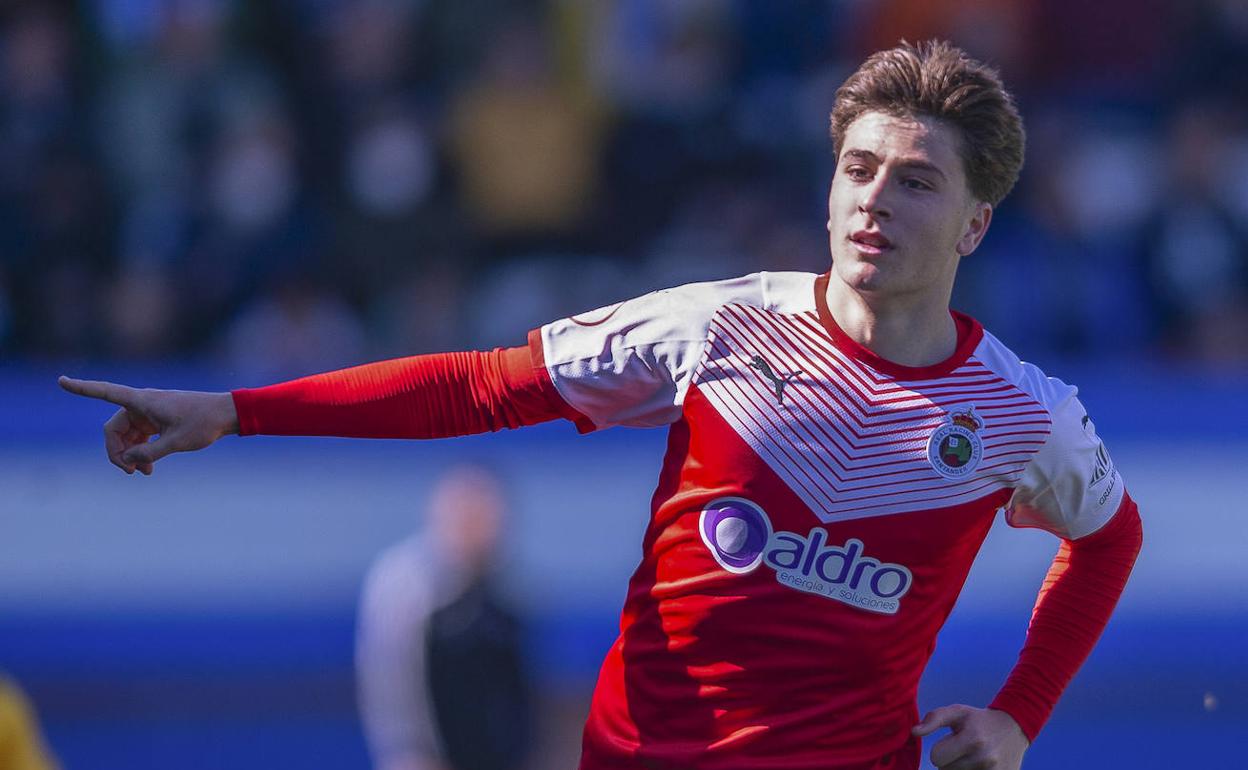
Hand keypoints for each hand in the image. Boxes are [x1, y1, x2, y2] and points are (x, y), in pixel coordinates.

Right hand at [59, 376, 238, 475]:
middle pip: (114, 429)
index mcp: (142, 401)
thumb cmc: (204, 422)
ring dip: (130, 455)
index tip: (60, 380)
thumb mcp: (177, 442)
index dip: (82, 388)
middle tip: (128, 472)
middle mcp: (142, 404)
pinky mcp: (157, 421)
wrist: (227, 414)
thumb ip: (150, 452)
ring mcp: (149, 413)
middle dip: (117, 451)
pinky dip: (141, 451)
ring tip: (142, 473)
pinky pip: (139, 437)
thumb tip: (129, 460)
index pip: (105, 392)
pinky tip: (148, 469)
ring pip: (127, 436)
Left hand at [912, 704, 1028, 768]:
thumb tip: (914, 732)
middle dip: (949, 761)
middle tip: (961, 750)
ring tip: (970, 757)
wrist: (1014, 727)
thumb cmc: (978, 719)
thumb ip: (933, 718)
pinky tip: (977, 765)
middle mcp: (985, 759)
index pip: (936, 758)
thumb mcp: (957, 712)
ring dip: (960, 769)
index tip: (948, 744)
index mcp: (972, 739)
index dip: (938, 751)